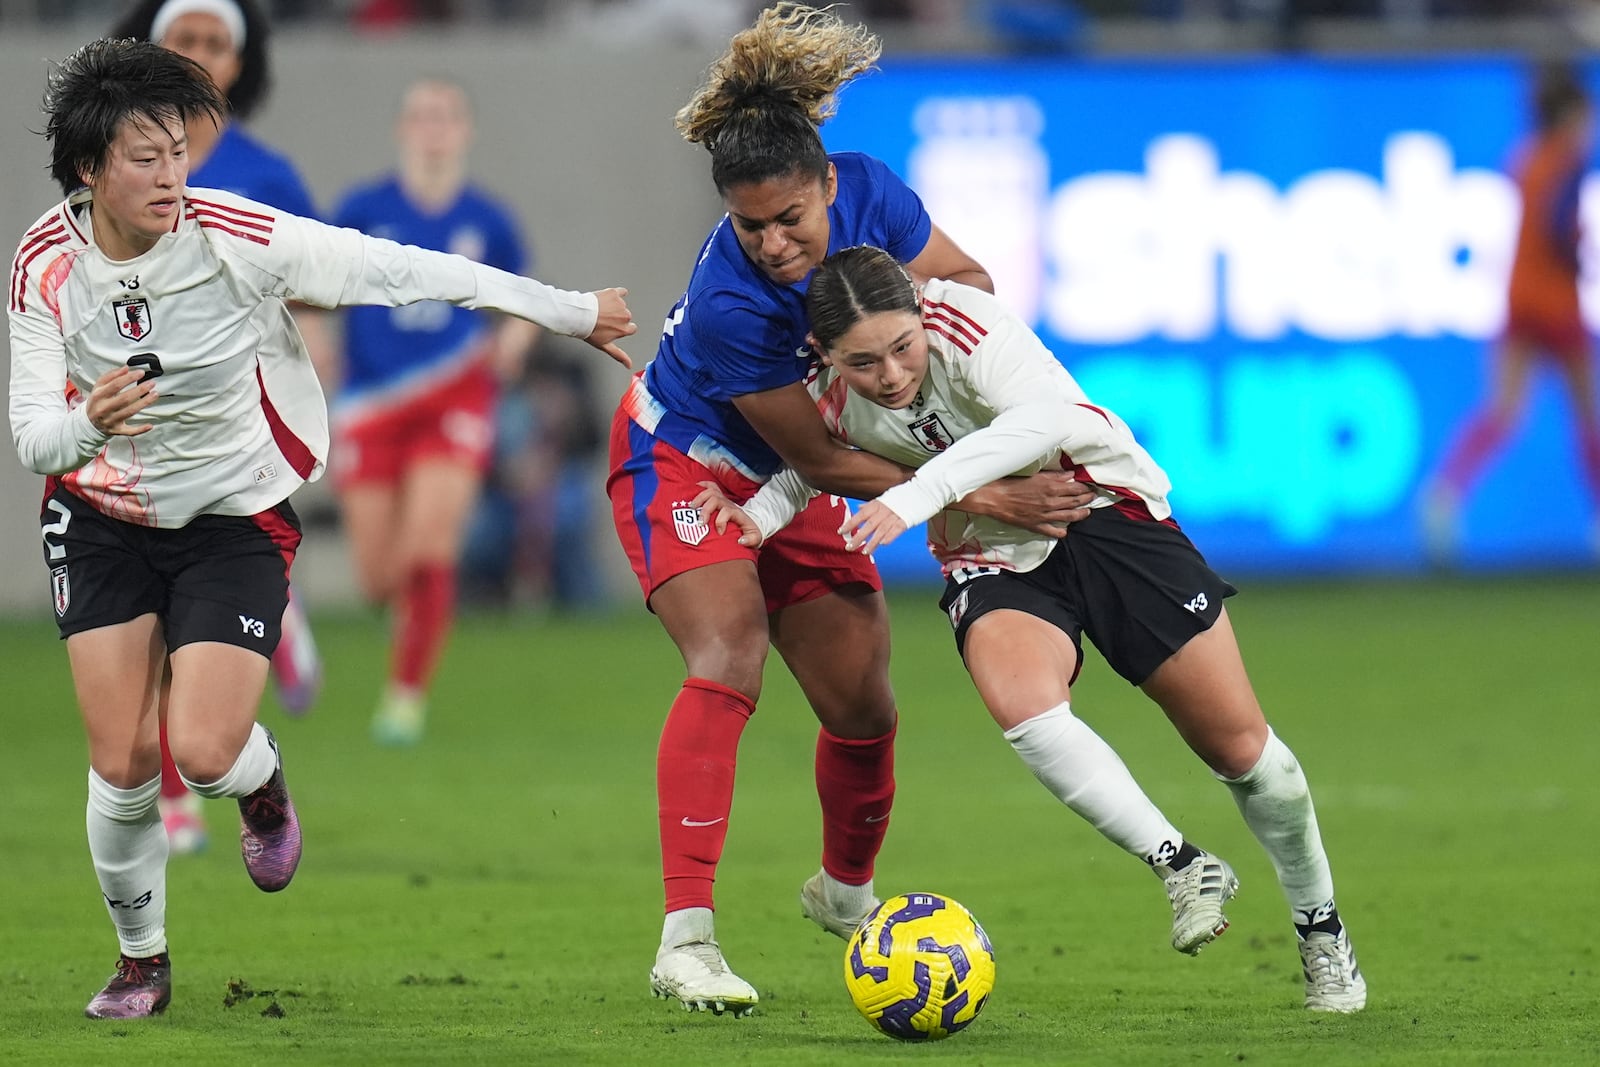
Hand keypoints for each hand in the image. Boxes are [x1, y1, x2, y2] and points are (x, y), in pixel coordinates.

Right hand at [86, 366, 157, 436]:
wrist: (89, 422)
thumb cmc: (97, 401)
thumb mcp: (99, 387)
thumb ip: (111, 376)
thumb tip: (126, 368)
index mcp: (98, 396)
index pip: (115, 385)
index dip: (129, 378)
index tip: (141, 373)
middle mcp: (104, 408)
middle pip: (124, 398)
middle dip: (139, 390)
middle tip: (151, 383)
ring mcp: (111, 420)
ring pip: (130, 412)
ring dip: (144, 403)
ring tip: (155, 394)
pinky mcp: (117, 430)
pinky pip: (130, 432)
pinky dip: (140, 430)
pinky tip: (150, 425)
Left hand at [584, 287, 636, 368]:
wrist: (578, 315)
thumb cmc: (589, 331)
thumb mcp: (604, 346)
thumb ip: (619, 355)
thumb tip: (629, 366)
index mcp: (624, 329)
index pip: (631, 328)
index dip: (621, 328)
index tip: (612, 327)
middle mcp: (625, 316)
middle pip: (626, 316)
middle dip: (617, 317)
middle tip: (603, 319)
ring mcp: (620, 304)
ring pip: (621, 305)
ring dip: (614, 307)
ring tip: (600, 310)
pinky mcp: (614, 293)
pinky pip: (621, 292)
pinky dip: (617, 294)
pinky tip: (609, 297)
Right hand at [692, 481, 762, 546]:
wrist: (751, 524)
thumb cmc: (750, 533)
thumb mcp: (755, 538)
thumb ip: (751, 540)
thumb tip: (740, 540)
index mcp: (737, 513)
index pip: (727, 511)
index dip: (721, 521)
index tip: (719, 533)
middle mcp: (729, 504)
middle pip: (715, 499)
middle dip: (705, 510)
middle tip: (699, 522)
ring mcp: (723, 500)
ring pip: (711, 492)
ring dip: (699, 499)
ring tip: (691, 508)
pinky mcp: (719, 498)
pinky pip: (711, 486)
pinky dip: (702, 485)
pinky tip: (694, 488)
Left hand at [840, 500, 906, 553]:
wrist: (922, 491)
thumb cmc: (901, 495)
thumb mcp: (883, 497)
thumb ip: (870, 505)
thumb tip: (859, 508)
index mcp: (878, 504)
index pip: (861, 515)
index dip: (850, 523)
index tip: (840, 531)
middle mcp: (885, 510)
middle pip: (869, 525)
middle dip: (858, 537)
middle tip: (849, 547)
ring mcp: (896, 515)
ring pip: (881, 530)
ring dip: (872, 542)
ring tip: (864, 552)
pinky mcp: (906, 520)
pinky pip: (896, 530)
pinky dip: (890, 537)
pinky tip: (883, 544)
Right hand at [957, 470, 1092, 537]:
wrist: (994, 498)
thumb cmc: (1012, 483)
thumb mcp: (1035, 475)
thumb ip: (1054, 476)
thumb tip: (1071, 475)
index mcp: (1051, 487)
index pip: (1075, 488)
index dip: (1085, 488)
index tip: (1091, 487)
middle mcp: (1051, 502)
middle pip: (1075, 502)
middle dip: (1086, 499)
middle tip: (1093, 497)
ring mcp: (1044, 516)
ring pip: (1069, 516)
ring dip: (1081, 514)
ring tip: (1087, 512)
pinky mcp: (1036, 525)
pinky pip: (1052, 531)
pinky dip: (1061, 532)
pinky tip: (1065, 531)